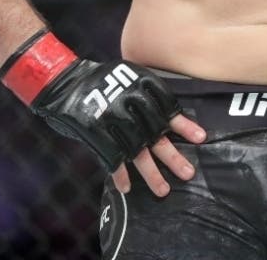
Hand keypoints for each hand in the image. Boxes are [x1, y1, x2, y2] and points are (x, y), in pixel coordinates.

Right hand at [0, 29, 204, 196]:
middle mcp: (131, 105)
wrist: (65, 82)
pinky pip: (112, 158)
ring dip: (151, 173)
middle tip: (189, 173)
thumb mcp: (130, 75)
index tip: (201, 139)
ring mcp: (114, 121)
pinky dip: (118, 174)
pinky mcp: (97, 133)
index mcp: (142, 88)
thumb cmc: (102, 78)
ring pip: (138, 152)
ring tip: (164, 190)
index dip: (185, 126)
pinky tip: (126, 188)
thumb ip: (148, 94)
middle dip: (173, 157)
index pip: (169, 109)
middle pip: (157, 135)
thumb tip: (170, 118)